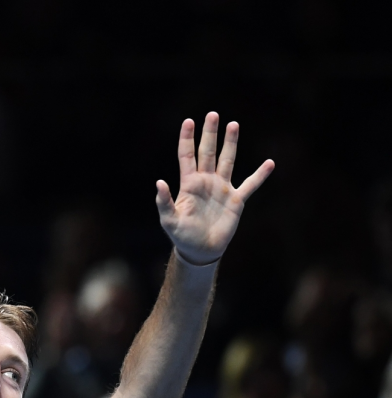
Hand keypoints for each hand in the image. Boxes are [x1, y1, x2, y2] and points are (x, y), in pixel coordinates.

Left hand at [155, 112, 273, 264]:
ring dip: (230, 144)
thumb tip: (159, 182)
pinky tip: (270, 163)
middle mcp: (206, 181)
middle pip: (208, 152)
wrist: (200, 250)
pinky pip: (250, 185)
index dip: (187, 139)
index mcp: (189, 184)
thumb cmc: (181, 235)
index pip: (187, 155)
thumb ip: (164, 201)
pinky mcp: (236, 200)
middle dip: (210, 134)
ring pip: (227, 161)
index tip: (188, 121)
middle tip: (213, 114)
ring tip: (233, 125)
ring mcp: (222, 189)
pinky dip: (260, 175)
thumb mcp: (169, 220)